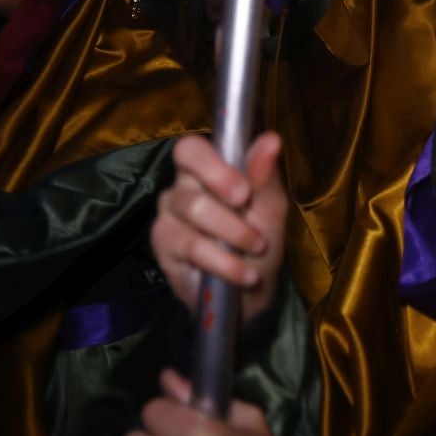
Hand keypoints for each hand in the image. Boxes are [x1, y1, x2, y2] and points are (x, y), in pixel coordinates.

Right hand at [152, 133, 286, 324]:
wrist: (248, 296)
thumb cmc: (259, 245)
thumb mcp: (271, 212)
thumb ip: (266, 178)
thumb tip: (271, 139)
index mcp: (211, 169)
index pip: (193, 147)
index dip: (214, 161)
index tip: (244, 189)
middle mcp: (184, 185)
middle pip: (185, 160)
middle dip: (220, 181)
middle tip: (245, 204)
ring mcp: (170, 212)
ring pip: (193, 205)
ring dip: (233, 231)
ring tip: (257, 249)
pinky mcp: (164, 243)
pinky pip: (190, 244)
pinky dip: (223, 261)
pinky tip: (243, 273)